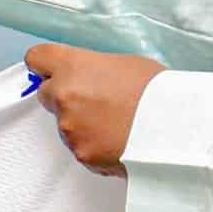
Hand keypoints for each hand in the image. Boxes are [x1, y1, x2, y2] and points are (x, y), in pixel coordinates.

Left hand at [25, 43, 165, 177]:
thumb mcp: (123, 64)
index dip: (46, 65)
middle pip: (46, 94)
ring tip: (115, 124)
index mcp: (73, 67)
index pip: (37, 58)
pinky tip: (118, 140)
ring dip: (81, 123)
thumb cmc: (156, 91)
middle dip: (64, 97)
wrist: (175, 127)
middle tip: (94, 101)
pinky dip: (94, 145)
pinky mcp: (81, 154)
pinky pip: (80, 147)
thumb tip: (86, 80)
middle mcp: (64, 96)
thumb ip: (93, 70)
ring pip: (65, 124)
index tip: (52, 71)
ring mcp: (70, 128)